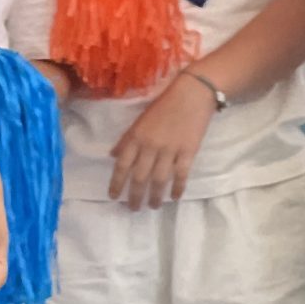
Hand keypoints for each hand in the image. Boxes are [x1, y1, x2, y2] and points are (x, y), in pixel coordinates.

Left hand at [107, 71, 219, 209]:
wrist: (192, 94)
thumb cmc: (163, 106)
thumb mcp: (139, 121)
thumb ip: (126, 139)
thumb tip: (113, 156)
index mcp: (136, 137)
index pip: (122, 165)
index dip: (116, 183)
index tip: (113, 197)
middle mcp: (150, 146)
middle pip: (140, 177)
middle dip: (135, 195)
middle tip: (133, 209)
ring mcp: (170, 150)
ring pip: (159, 179)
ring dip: (155, 196)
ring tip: (153, 206)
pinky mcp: (188, 151)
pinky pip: (181, 174)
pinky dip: (177, 188)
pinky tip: (174, 197)